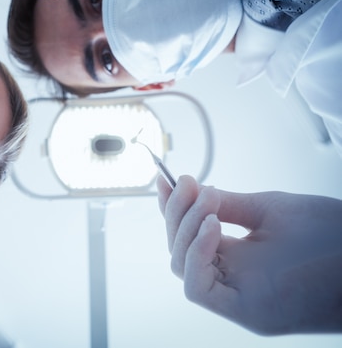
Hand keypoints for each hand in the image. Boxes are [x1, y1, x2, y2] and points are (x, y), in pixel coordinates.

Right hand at [157, 175, 341, 334]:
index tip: (165, 179)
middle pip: (178, 248)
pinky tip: (211, 225)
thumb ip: (229, 205)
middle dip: (177, 212)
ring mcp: (237, 296)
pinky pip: (198, 289)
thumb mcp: (271, 211)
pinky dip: (196, 255)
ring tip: (207, 201)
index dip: (171, 207)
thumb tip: (193, 190)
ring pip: (182, 266)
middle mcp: (232, 277)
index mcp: (237, 256)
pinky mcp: (246, 311)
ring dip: (185, 229)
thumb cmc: (333, 239)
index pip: (187, 234)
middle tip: (189, 184)